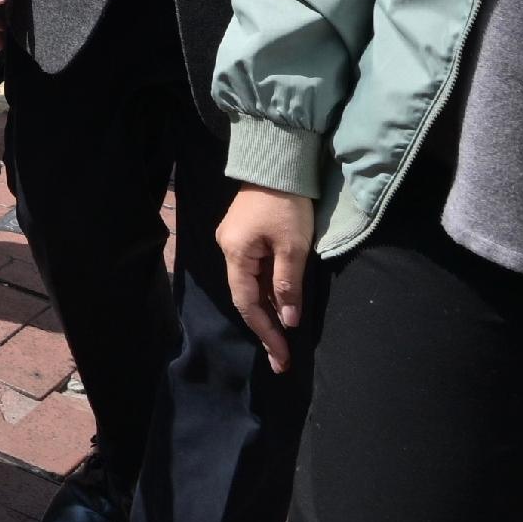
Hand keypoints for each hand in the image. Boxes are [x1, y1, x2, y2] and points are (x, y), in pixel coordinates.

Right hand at [217, 185, 317, 374]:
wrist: (278, 161)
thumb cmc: (287, 204)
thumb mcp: (294, 246)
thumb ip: (288, 284)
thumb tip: (288, 320)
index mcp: (236, 253)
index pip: (248, 304)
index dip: (266, 332)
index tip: (282, 357)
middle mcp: (228, 249)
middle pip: (246, 297)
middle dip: (266, 329)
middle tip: (281, 360)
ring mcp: (235, 241)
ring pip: (251, 285)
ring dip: (268, 311)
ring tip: (283, 339)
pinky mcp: (245, 234)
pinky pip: (254, 271)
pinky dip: (268, 291)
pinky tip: (280, 305)